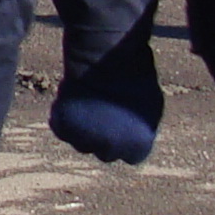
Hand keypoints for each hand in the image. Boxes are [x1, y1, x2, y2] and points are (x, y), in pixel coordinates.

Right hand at [50, 37, 164, 165]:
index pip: (131, 156)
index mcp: (137, 147)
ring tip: (89, 104)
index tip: (123, 122)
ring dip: (85, 130)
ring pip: (83, 144)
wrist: (105, 58)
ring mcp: (85, 142)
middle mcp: (111, 151)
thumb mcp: (151, 104)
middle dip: (105, 136)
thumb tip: (133, 132)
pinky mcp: (64, 129)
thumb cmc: (134, 75)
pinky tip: (74, 101)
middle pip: (106, 153)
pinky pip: (62, 130)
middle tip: (104, 113)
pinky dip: (65, 119)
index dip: (126, 138)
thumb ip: (141, 126)